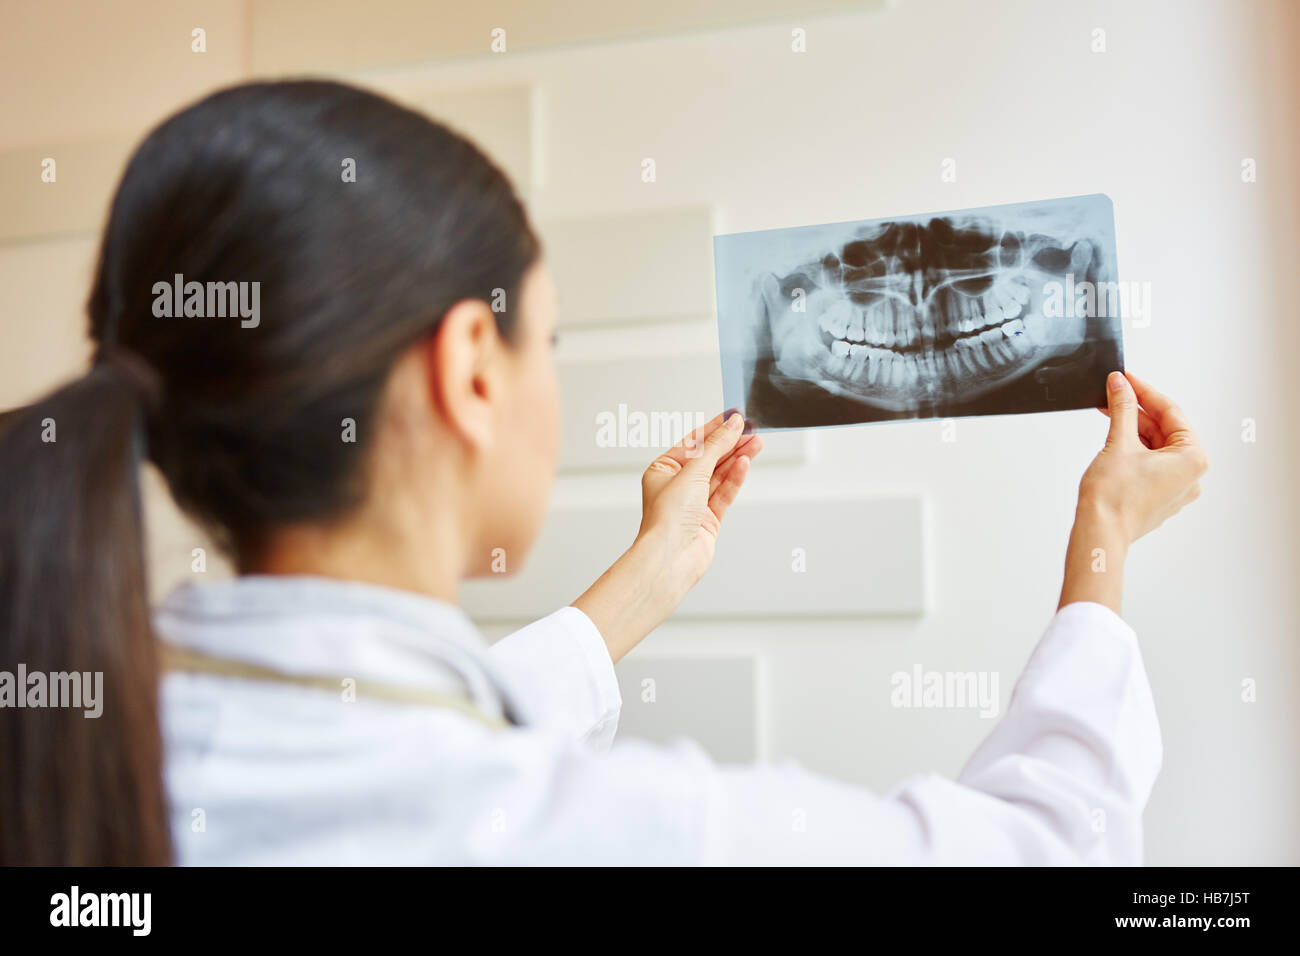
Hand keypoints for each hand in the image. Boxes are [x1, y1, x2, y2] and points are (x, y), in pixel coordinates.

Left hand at [572, 412, 761, 661]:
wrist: (671, 557)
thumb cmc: (667, 517)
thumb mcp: (693, 471)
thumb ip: (717, 446)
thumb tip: (733, 425)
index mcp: (662, 471)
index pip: (693, 443)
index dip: (715, 428)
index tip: (735, 416)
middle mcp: (677, 486)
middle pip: (709, 458)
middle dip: (730, 443)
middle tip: (752, 428)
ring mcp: (693, 503)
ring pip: (720, 475)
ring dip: (738, 458)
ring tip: (757, 442)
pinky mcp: (708, 519)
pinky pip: (724, 493)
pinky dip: (736, 478)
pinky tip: (746, 462)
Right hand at [1083, 371, 1209, 541]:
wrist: (1099, 533)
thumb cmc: (1114, 499)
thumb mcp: (1119, 442)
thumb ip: (1122, 408)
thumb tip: (1120, 384)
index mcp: (1193, 459)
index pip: (1171, 413)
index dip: (1144, 391)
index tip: (1126, 378)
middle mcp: (1191, 475)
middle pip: (1164, 429)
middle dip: (1137, 410)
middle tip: (1114, 392)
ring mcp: (1175, 488)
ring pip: (1156, 446)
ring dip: (1133, 428)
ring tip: (1109, 412)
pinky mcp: (1158, 496)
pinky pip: (1150, 463)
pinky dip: (1133, 448)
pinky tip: (1115, 436)